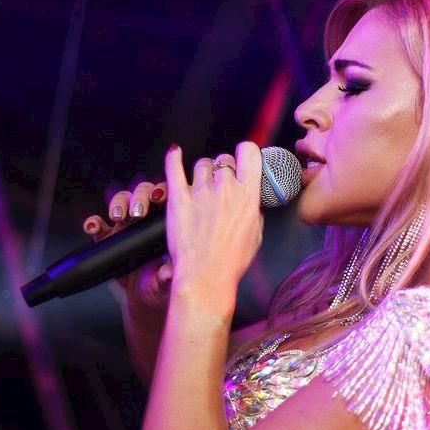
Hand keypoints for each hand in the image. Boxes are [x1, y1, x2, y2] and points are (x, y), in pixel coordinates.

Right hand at [82, 179, 171, 316]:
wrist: (143, 301)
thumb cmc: (161, 286)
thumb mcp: (165, 282)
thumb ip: (166, 277)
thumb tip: (167, 273)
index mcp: (167, 224)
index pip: (167, 197)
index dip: (162, 191)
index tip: (158, 197)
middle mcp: (147, 220)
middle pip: (142, 193)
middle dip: (138, 197)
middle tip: (137, 212)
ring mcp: (126, 227)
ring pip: (121, 201)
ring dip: (118, 203)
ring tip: (118, 216)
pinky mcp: (107, 238)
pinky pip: (97, 224)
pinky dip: (93, 222)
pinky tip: (92, 227)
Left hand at [163, 142, 263, 300]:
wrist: (206, 276)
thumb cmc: (231, 261)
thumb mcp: (256, 235)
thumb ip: (254, 212)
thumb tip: (251, 203)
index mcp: (248, 194)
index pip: (249, 153)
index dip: (246, 153)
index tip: (244, 158)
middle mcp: (225, 188)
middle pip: (223, 160)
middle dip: (223, 169)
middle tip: (221, 184)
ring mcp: (200, 192)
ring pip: (201, 165)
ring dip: (203, 172)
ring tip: (201, 185)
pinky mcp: (179, 199)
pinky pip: (174, 169)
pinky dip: (173, 158)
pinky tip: (174, 153)